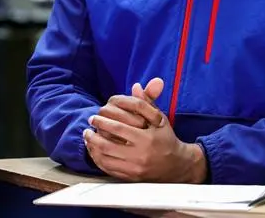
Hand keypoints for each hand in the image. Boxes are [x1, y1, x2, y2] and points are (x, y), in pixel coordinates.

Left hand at [84, 78, 206, 182]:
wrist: (177, 165)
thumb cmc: (166, 138)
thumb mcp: (159, 119)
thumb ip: (146, 103)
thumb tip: (135, 86)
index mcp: (146, 139)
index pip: (118, 128)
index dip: (103, 122)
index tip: (94, 117)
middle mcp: (139, 156)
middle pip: (108, 145)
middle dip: (94, 135)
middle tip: (87, 127)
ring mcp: (134, 169)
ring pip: (106, 159)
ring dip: (92, 147)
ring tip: (87, 137)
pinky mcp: (131, 178)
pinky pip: (109, 169)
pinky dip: (98, 159)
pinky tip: (94, 150)